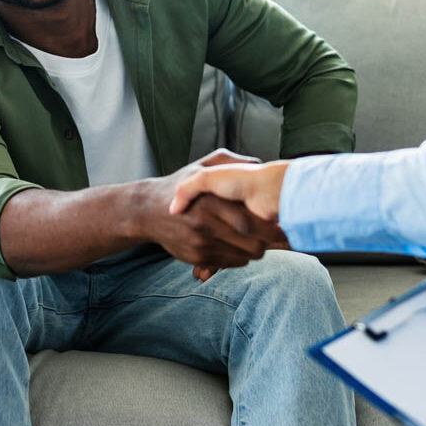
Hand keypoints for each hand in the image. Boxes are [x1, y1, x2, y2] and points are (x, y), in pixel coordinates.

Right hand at [132, 149, 286, 269]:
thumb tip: (257, 162)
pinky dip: (241, 256)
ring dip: (256, 249)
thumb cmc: (178, 185)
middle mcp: (204, 225)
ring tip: (258, 238)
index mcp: (209, 201)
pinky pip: (231, 263)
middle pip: (252, 244)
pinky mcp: (196, 257)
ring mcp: (200, 244)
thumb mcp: (200, 167)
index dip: (270, 225)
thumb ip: (228, 162)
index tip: (279, 220)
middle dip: (268, 241)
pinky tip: (240, 245)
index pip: (249, 222)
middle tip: (276, 233)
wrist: (146, 211)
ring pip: (244, 257)